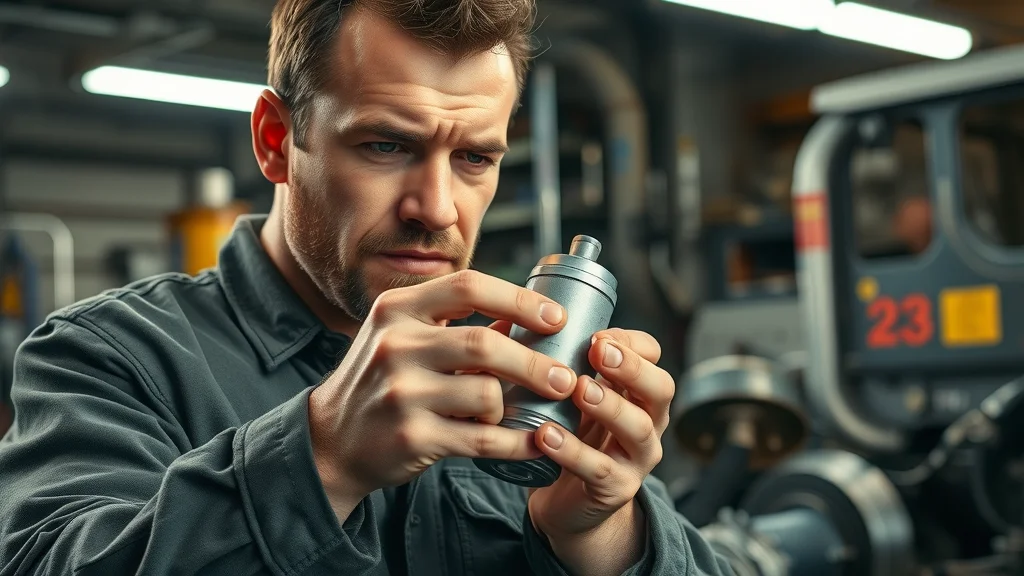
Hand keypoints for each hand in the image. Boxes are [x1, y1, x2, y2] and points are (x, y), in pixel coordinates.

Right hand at [308, 270, 578, 521]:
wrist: (331, 440)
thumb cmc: (382, 382)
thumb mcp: (404, 337)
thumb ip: (455, 323)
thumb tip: (530, 317)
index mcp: (397, 308)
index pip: (468, 286)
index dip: (519, 300)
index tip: (555, 319)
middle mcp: (394, 344)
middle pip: (485, 344)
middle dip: (535, 363)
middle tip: (565, 378)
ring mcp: (400, 392)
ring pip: (487, 395)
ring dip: (511, 407)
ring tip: (510, 413)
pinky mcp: (411, 436)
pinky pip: (483, 440)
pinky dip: (517, 443)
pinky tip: (534, 442)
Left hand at [526, 328, 673, 575]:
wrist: (566, 502)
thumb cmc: (570, 435)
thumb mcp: (572, 395)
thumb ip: (559, 361)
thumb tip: (512, 318)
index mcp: (638, 391)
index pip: (653, 356)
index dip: (630, 341)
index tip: (596, 333)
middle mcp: (648, 421)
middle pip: (661, 389)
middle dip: (632, 368)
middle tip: (599, 352)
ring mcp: (636, 458)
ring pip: (638, 429)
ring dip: (609, 405)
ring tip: (578, 390)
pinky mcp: (614, 488)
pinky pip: (598, 469)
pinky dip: (573, 451)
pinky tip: (546, 435)